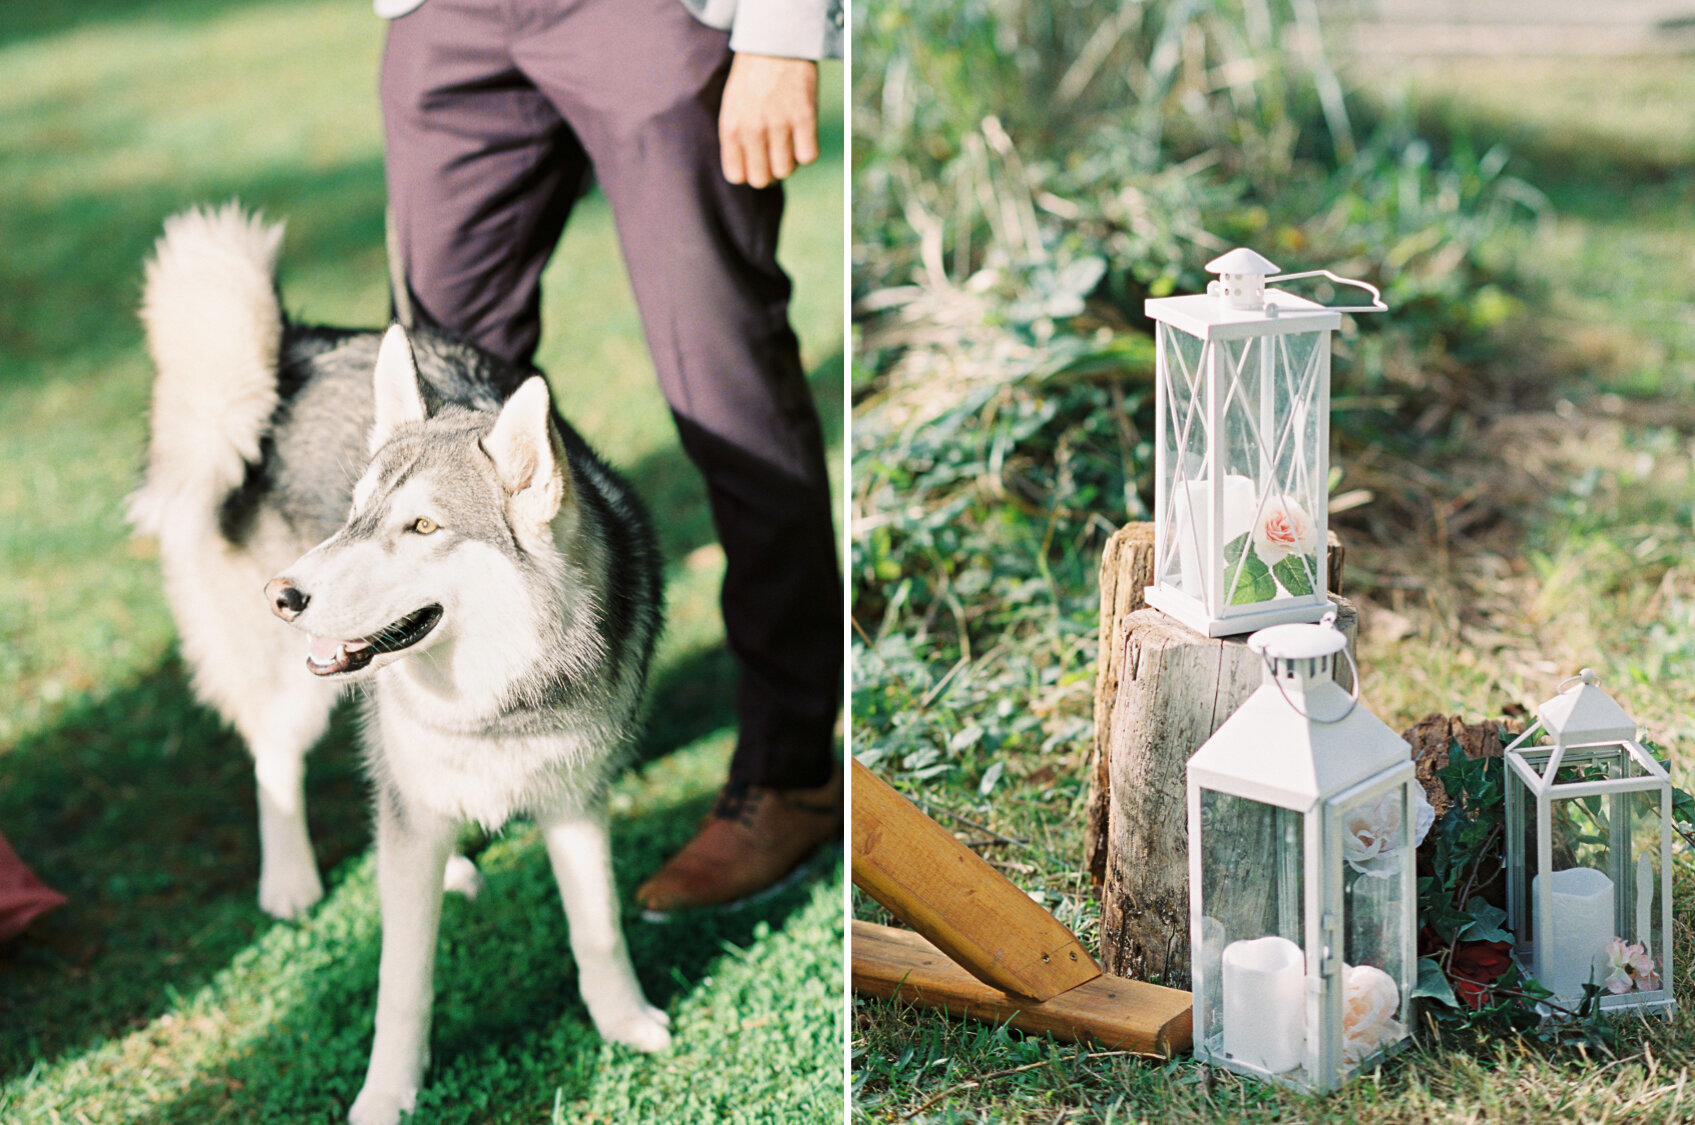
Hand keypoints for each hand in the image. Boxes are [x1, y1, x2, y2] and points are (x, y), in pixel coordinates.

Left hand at [719, 53, 817, 187]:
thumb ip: (736, 139)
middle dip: (770, 173)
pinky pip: (808, 156)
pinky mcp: (803, 116)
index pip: (736, 176)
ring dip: (790, 162)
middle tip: (775, 155)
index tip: (757, 161)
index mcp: (731, 128)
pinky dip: (808, 151)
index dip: (749, 172)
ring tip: (789, 143)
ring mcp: (778, 123)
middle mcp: (752, 129)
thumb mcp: (732, 107)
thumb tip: (748, 172)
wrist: (774, 43)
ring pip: (785, 170)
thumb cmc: (752, 78)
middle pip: (762, 180)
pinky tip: (803, 136)